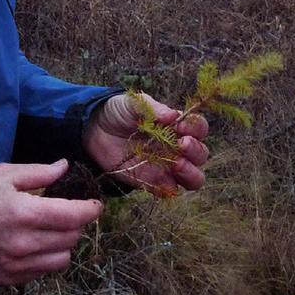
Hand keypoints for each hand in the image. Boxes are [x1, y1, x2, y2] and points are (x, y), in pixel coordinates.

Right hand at [0, 160, 102, 285]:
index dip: (90, 209)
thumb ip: (38, 172)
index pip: (73, 216)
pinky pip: (43, 271)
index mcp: (25, 213)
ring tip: (52, 230)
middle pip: (71, 237)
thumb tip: (64, 167)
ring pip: (62, 259)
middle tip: (67, 212)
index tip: (94, 204)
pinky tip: (35, 245)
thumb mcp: (3, 174)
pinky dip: (47, 258)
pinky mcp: (11, 278)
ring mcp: (18, 264)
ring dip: (64, 243)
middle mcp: (25, 243)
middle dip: (76, 223)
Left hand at [84, 92, 209, 194]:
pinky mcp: (152, 182)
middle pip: (201, 154)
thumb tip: (173, 115)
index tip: (183, 126)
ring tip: (177, 165)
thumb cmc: (117, 113)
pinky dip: (171, 188)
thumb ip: (152, 108)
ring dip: (191, 173)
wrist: (93, 130)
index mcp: (175, 126)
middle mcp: (176, 148)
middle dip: (196, 151)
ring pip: (193, 177)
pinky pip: (170, 191)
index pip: (198, 128)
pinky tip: (161, 180)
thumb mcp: (133, 103)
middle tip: (181, 145)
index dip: (196, 128)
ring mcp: (166, 166)